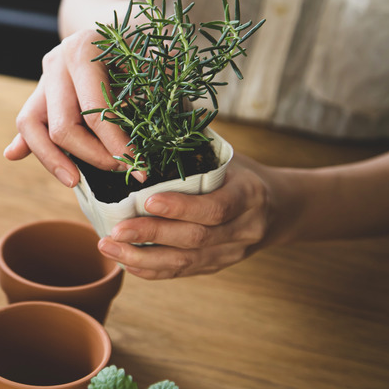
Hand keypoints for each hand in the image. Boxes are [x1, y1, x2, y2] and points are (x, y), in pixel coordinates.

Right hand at [4, 29, 145, 186]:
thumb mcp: (149, 63)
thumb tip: (137, 148)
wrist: (119, 26)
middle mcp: (56, 63)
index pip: (94, 112)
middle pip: (62, 127)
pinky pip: (27, 123)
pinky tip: (13, 155)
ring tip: (74, 181)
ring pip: (32, 127)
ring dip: (53, 160)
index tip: (138, 165)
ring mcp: (43, 78)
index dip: (116, 145)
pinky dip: (24, 142)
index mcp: (82, 51)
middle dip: (92, 156)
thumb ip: (143, 99)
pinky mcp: (39, 92)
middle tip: (121, 169)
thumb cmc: (140, 47)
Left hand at [96, 154, 277, 278]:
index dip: (181, 208)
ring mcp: (230, 253)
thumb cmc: (241, 175)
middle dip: (150, 235)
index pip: (215, 208)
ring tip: (108, 247)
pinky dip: (150, 269)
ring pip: (185, 263)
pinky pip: (181, 273)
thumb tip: (151, 116)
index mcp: (249, 196)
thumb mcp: (228, 157)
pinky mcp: (215, 267)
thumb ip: (195, 147)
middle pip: (194, 238)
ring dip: (142, 258)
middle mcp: (243, 230)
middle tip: (114, 230)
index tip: (147, 201)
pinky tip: (124, 261)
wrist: (280, 209)